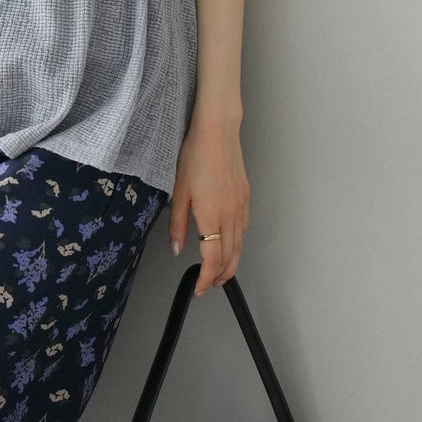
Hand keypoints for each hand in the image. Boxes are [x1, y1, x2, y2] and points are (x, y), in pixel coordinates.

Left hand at [167, 119, 249, 296]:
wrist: (218, 132)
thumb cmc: (195, 157)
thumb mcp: (178, 192)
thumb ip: (177, 224)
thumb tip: (176, 249)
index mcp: (212, 217)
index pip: (213, 260)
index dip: (206, 279)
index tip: (199, 289)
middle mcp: (230, 215)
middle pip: (231, 257)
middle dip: (220, 277)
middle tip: (209, 286)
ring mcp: (241, 206)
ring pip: (240, 245)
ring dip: (231, 263)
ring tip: (219, 271)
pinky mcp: (245, 197)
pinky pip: (243, 228)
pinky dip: (237, 243)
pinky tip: (230, 242)